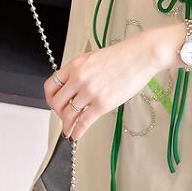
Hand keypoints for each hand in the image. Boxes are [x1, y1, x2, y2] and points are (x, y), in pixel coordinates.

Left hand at [43, 31, 164, 139]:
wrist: (141, 56)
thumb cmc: (123, 56)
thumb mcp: (94, 59)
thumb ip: (81, 72)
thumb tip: (75, 87)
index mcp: (75, 65)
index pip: (51, 85)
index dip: (50, 98)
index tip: (54, 103)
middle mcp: (79, 78)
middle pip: (57, 102)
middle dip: (59, 113)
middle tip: (63, 117)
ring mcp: (90, 92)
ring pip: (68, 114)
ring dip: (67, 125)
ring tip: (68, 130)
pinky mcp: (102, 104)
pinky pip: (83, 122)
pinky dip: (77, 131)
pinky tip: (76, 135)